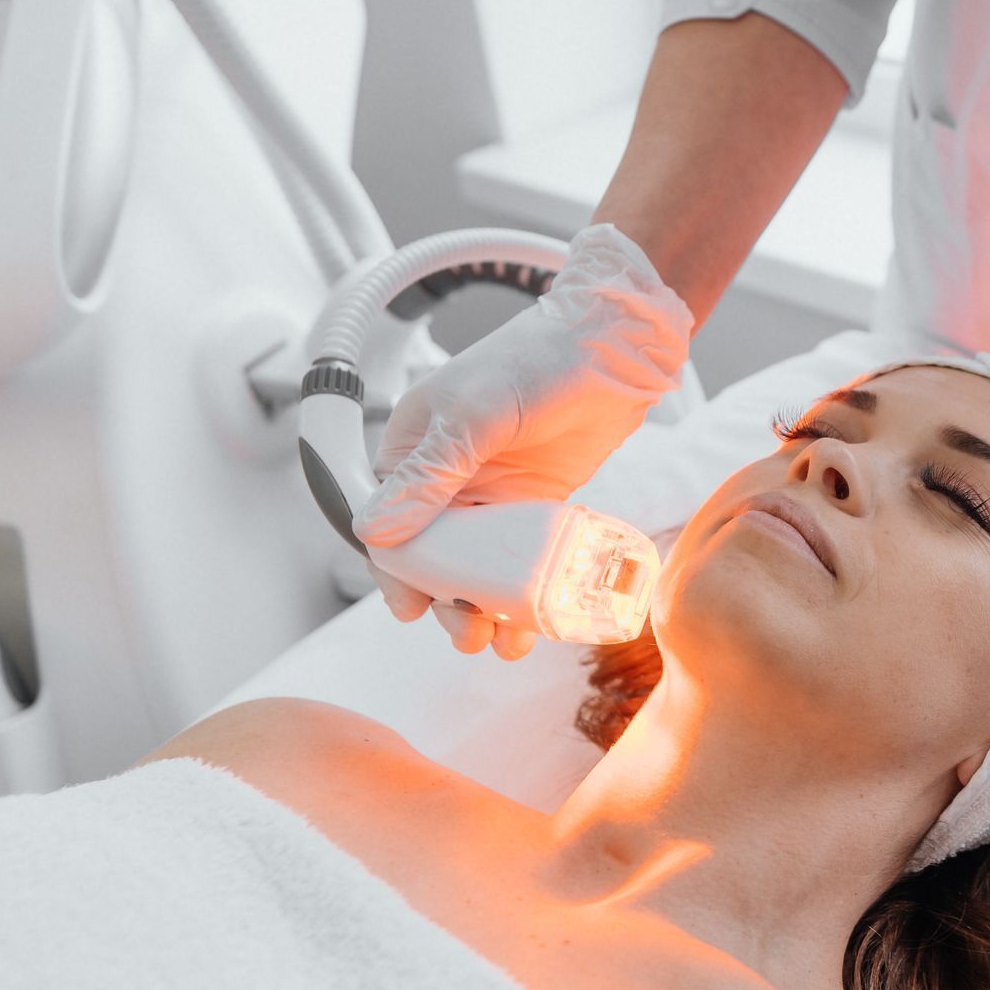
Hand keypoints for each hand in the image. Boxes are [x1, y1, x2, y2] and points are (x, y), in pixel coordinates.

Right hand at [354, 223, 693, 656]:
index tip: (410, 609)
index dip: (395, 571)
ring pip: (477, 567)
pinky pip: (522, 560)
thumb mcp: (477, 414)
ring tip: (500, 643)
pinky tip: (532, 627)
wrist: (617, 346)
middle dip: (445, 601)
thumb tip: (372, 531)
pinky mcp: (538, 504)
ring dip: (483, 608)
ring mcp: (495, 493)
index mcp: (415, 447)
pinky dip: (523, 595)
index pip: (387, 522)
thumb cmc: (541, 361)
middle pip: (433, 555)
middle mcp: (449, 475)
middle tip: (466, 634)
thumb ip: (431, 473)